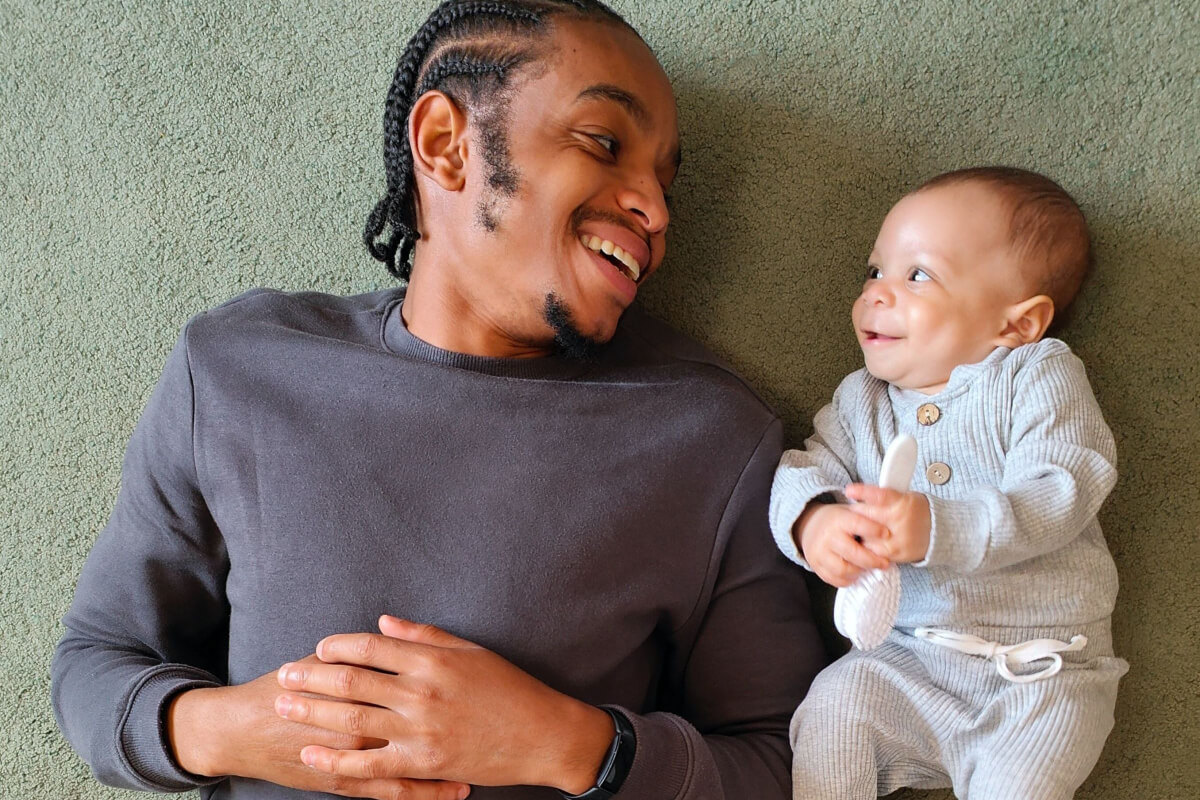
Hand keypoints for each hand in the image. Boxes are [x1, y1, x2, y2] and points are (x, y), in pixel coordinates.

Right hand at [168, 656, 469, 799]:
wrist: (242, 728)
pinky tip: (454, 792)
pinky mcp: (343, 784)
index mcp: (358, 687)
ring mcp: (352, 759)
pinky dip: (425, 794)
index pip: (412, 685)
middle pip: (419, 726)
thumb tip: (397, 631)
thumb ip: (364, 650)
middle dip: (459, 729)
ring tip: (486, 767)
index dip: (451, 689)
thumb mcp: (324, 659)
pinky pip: (392, 793)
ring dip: (451, 767)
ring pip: (412, 765)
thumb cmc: (287, 686)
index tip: (485, 691)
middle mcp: (360, 725)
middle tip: (496, 728)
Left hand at [274, 615, 614, 793]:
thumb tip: (382, 623)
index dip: (339, 646)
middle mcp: (422, 692)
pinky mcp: (422, 764)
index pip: (372, 647)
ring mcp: (420, 730)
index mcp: (433, 660)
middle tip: (284, 674)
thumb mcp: (471, 651)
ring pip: (352, 718)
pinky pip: (369, 764)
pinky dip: (336, 759)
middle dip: (312, 676)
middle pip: (352, 680)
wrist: (541, 735)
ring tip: (285, 704)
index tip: (318, 648)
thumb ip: (425, 636)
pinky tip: (312, 754)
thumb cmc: (510, 688)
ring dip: (313, 711)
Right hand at [794, 501, 891, 586]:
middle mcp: (827, 536)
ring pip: (844, 570)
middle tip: (885, 563)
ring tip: (868, 568)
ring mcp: (819, 552)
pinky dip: (848, 580)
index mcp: (837, 520)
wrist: (808, 526)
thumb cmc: (836, 520)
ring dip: (860, 571)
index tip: (887, 534)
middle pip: (853, 553)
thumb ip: (866, 517)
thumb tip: (889, 528)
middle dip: (872, 560)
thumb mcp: (848, 511)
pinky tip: (856, 574)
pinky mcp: (816, 566)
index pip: (857, 524)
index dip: (873, 530)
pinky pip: (834, 579)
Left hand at [843, 483, 931, 563]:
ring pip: (867, 536)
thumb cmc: (915, 511)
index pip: (880, 496)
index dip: (862, 492)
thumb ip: (883, 496)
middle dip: (856, 513)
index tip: (849, 491)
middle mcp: (900, 521)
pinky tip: (868, 540)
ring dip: (859, 531)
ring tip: (861, 527)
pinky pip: (873, 551)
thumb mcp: (904, 497)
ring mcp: (898, 540)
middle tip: (852, 512)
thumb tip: (858, 493)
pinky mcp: (896, 554)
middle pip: (867, 516)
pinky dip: (867, 546)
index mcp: (903, 503)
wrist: (937, 532)